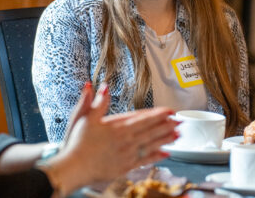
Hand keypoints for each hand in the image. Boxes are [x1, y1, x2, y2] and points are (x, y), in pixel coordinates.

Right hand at [45, 83, 178, 191]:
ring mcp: (127, 154)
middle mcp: (126, 140)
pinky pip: (145, 160)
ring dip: (166, 139)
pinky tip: (166, 153)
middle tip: (180, 121)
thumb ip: (97, 102)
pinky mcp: (125, 166)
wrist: (74, 167)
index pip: (143, 118)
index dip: (158, 114)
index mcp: (118, 127)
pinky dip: (156, 156)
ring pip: (151, 144)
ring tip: (178, 135)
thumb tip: (103, 86)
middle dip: (167, 125)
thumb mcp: (85, 117)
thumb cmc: (78, 143)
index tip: (170, 111)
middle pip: (151, 131)